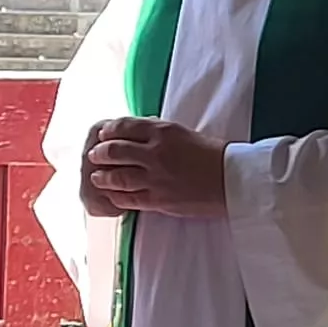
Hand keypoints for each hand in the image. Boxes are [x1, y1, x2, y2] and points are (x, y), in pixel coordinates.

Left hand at [85, 117, 228, 217]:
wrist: (232, 180)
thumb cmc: (213, 155)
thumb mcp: (184, 134)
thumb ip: (159, 133)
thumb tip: (138, 133)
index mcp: (163, 132)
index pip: (124, 126)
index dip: (109, 131)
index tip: (103, 134)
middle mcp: (155, 153)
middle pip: (114, 151)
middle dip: (100, 153)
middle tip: (94, 155)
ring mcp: (154, 178)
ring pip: (116, 177)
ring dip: (102, 176)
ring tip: (97, 177)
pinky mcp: (158, 200)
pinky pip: (128, 198)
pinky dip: (115, 196)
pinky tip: (111, 195)